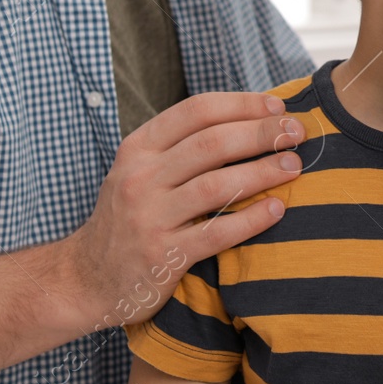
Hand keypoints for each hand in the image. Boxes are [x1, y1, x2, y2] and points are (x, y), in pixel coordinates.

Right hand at [55, 92, 303, 331]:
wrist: (86, 279)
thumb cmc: (128, 217)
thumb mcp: (140, 170)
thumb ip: (182, 147)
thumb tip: (249, 118)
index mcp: (138, 148)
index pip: (196, 111)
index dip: (241, 104)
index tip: (277, 105)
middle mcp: (140, 177)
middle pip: (212, 143)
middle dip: (261, 133)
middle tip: (297, 132)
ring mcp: (149, 217)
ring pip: (216, 186)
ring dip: (263, 172)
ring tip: (295, 166)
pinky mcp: (162, 256)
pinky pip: (216, 234)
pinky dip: (251, 219)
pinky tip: (277, 209)